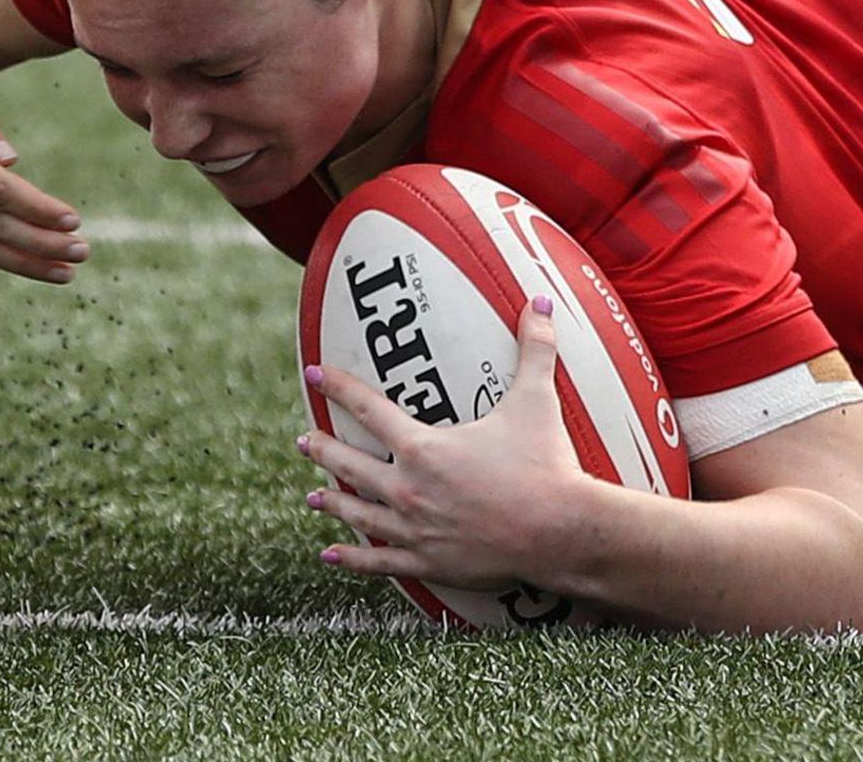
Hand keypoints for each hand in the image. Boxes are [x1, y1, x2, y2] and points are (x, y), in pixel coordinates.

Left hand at [304, 299, 592, 594]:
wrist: (558, 530)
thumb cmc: (545, 464)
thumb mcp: (536, 400)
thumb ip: (535, 348)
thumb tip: (539, 301)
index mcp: (424, 448)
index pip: (369, 410)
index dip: (339, 388)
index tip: (315, 375)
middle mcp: (408, 489)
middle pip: (351, 465)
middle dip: (324, 450)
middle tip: (305, 441)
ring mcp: (414, 529)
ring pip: (359, 514)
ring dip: (333, 501)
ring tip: (313, 496)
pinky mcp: (428, 562)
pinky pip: (380, 562)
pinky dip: (353, 558)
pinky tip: (330, 554)